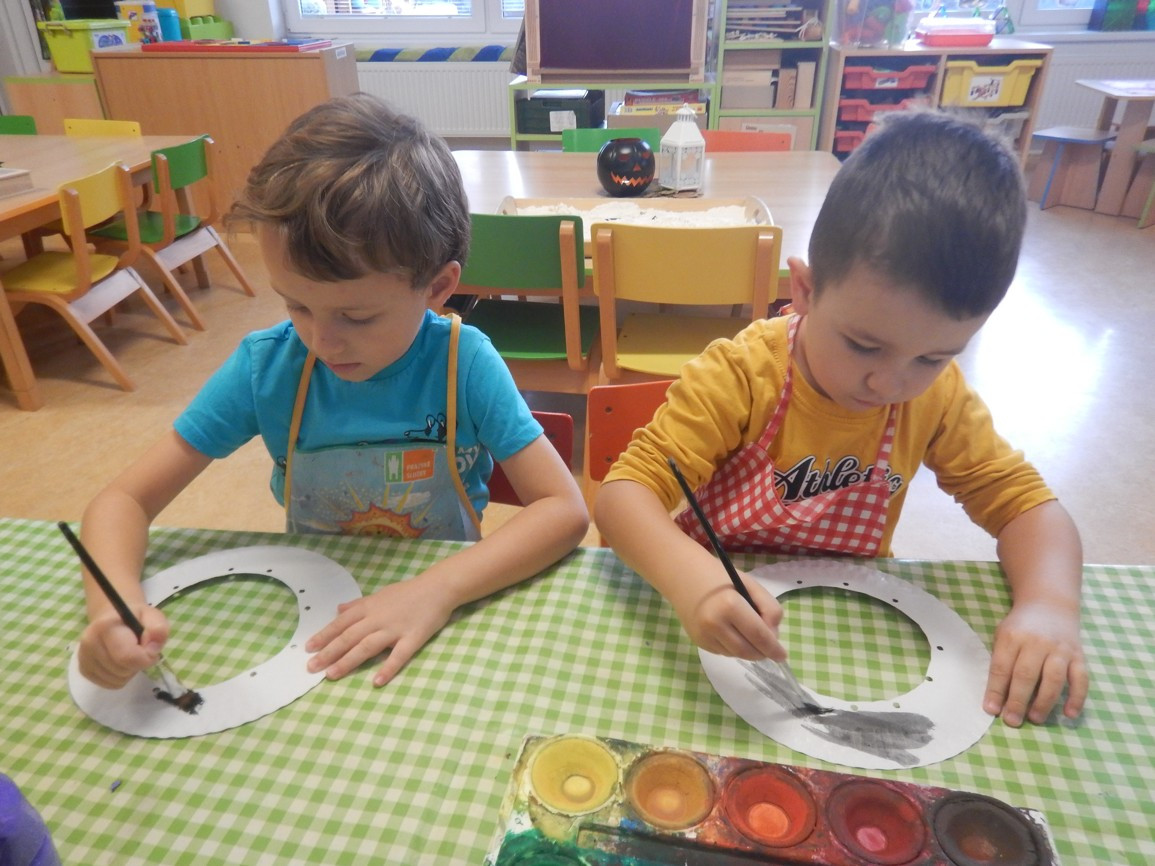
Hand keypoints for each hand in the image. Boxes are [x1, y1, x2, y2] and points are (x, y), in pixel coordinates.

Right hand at [78, 605, 168, 688]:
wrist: (113, 616)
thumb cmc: (136, 617)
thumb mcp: (154, 617)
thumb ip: (158, 630)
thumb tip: (152, 650)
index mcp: (106, 627)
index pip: (128, 657)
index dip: (146, 658)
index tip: (151, 649)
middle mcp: (89, 643)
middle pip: (122, 671)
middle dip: (138, 664)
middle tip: (139, 649)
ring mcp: (84, 657)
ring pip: (117, 680)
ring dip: (129, 671)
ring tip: (129, 653)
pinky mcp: (84, 669)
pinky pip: (110, 684)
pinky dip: (120, 677)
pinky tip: (120, 661)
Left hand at [305, 577, 455, 686]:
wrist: (438, 588)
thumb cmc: (408, 592)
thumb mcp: (380, 594)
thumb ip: (359, 604)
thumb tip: (338, 610)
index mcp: (369, 607)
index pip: (341, 623)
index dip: (324, 636)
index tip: (308, 648)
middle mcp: (377, 619)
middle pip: (349, 637)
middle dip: (329, 652)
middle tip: (311, 667)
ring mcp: (395, 629)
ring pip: (367, 647)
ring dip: (348, 661)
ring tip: (332, 675)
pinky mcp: (412, 638)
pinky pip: (399, 655)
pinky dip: (388, 668)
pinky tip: (376, 682)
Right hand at [673, 569, 785, 660]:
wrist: (682, 575)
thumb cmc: (720, 577)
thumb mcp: (750, 585)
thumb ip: (769, 608)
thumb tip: (773, 636)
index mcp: (730, 605)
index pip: (758, 635)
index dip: (773, 648)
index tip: (783, 655)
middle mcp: (714, 624)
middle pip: (748, 651)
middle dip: (763, 653)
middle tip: (771, 649)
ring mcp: (704, 635)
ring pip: (736, 655)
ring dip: (749, 651)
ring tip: (750, 635)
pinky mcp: (698, 642)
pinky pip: (724, 652)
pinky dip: (734, 648)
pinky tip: (732, 632)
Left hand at [983, 599, 1087, 726]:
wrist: (1049, 604)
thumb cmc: (1020, 626)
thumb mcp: (1003, 636)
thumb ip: (1000, 662)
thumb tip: (996, 698)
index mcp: (1012, 636)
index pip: (1001, 667)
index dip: (996, 690)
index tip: (991, 710)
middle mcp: (1037, 642)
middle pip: (1026, 675)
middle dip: (1018, 700)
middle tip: (1012, 721)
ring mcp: (1060, 649)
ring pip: (1054, 678)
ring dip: (1044, 702)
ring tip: (1034, 719)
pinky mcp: (1079, 656)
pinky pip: (1081, 679)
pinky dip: (1077, 698)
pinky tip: (1069, 714)